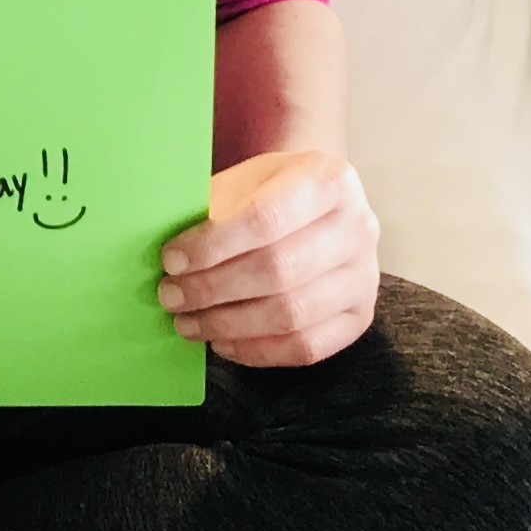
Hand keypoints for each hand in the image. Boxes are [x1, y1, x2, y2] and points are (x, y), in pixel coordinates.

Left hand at [156, 149, 378, 366]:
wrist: (317, 203)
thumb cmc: (269, 191)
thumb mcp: (243, 180)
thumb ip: (211, 209)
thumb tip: (165, 249)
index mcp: (327, 179)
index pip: (265, 218)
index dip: (212, 244)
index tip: (170, 259)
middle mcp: (358, 227)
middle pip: (278, 270)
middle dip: (213, 288)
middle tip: (171, 296)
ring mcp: (365, 276)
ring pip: (292, 314)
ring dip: (229, 324)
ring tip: (187, 322)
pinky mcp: (361, 317)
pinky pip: (307, 347)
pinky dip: (258, 350)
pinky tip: (222, 342)